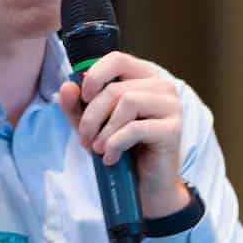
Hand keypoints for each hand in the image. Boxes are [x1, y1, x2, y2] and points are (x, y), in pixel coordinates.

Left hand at [57, 53, 188, 218]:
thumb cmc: (120, 148)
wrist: (145, 184)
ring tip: (98, 148)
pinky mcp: (174, 129)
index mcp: (143, 77)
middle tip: (85, 138)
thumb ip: (76, 105)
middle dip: (92, 116)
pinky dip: (116, 143)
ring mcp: (171, 106)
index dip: (95, 76)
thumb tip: (68, 86)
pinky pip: (136, 127)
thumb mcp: (92, 124)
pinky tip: (111, 157)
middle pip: (116, 88)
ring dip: (104, 130)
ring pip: (128, 102)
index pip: (117, 59)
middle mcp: (162, 86)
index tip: (83, 98)